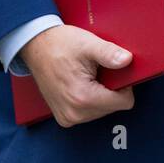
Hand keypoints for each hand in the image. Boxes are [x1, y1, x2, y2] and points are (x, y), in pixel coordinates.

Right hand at [19, 24, 134, 127]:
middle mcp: (75, 113)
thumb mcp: (88, 44)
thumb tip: (127, 60)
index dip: (124, 84)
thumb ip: (109, 53)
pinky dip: (90, 99)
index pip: (124, 102)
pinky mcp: (64, 118)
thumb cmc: (60, 44)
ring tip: (87, 76)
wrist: (36, 46)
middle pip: (113, 107)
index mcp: (83, 98)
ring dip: (100, 94)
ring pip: (103, 111)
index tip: (114, 70)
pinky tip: (81, 84)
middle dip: (111, 89)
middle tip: (97, 71)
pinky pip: (89, 113)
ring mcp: (68, 118)